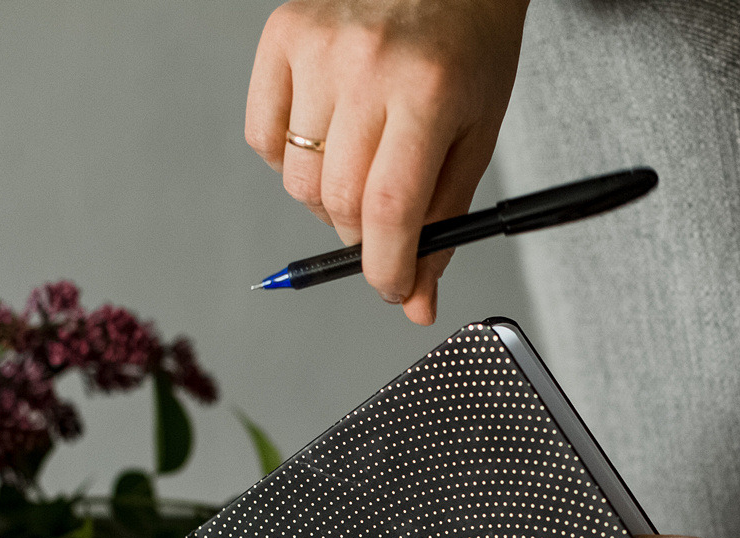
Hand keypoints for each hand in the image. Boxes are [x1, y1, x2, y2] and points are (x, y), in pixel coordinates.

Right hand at [245, 0, 528, 325]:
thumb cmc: (470, 48)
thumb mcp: (476, 137)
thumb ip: (444, 222)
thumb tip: (415, 300)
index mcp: (428, 91)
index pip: (389, 209)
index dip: (386, 269)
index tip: (395, 290)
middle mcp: (366, 65)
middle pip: (339, 202)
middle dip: (362, 240)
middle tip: (385, 230)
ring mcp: (317, 47)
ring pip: (296, 180)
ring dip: (327, 203)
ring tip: (360, 173)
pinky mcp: (282, 33)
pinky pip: (263, 137)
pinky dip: (288, 161)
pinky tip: (326, 140)